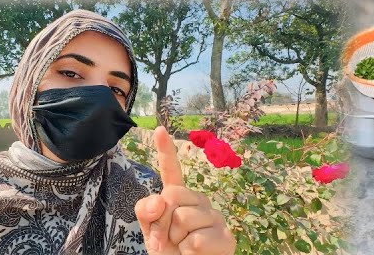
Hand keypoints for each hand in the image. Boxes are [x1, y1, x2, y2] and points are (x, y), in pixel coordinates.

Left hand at [135, 127, 234, 254]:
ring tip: (183, 249)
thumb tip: (161, 199)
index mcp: (180, 198)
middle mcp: (200, 202)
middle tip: (168, 240)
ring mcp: (215, 218)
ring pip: (182, 219)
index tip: (159, 130)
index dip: (166, 151)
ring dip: (175, 241)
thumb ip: (147, 212)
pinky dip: (188, 253)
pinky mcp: (226, 237)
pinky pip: (195, 240)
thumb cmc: (171, 253)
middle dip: (162, 222)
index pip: (172, 172)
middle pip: (172, 196)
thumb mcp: (151, 233)